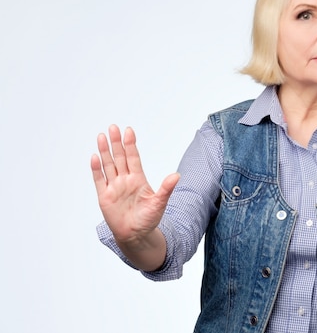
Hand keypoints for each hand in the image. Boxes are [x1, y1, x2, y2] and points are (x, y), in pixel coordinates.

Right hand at [91, 125, 179, 249]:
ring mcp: (114, 187)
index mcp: (138, 179)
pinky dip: (96, 169)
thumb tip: (176, 175)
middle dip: (116, 142)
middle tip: (113, 127)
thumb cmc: (148, 219)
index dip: (130, 144)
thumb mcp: (159, 203)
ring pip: (108, 165)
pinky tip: (94, 157)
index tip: (129, 131)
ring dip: (105, 151)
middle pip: (119, 157)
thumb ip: (166, 188)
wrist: (136, 235)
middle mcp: (125, 180)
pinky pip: (99, 180)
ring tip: (102, 136)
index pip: (133, 158)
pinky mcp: (105, 197)